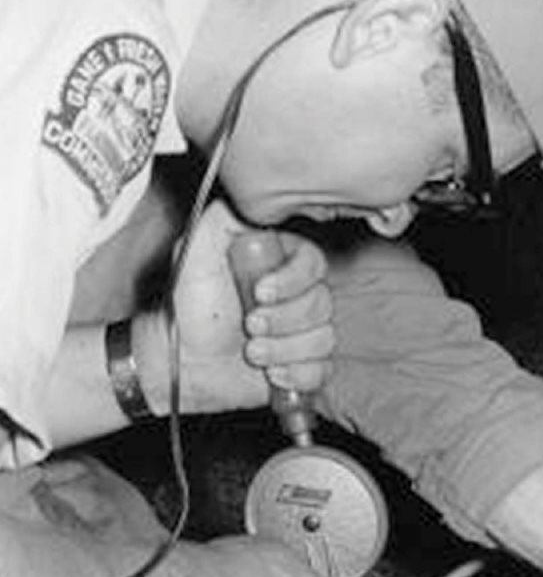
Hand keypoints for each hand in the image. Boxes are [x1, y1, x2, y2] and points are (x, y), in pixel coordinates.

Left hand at [135, 199, 334, 413]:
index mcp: (280, 263)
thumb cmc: (190, 309)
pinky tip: (272, 373)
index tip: (259, 292)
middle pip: (322, 303)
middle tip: (248, 325)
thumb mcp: (196, 252)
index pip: (313, 264)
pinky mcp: (307, 363)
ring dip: (283, 349)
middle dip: (282, 320)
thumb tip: (250, 202)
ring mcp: (305, 330)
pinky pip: (322, 369)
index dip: (291, 281)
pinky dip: (296, 375)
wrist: (186, 362)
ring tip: (252, 351)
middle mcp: (298, 294)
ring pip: (323, 338)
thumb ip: (222, 219)